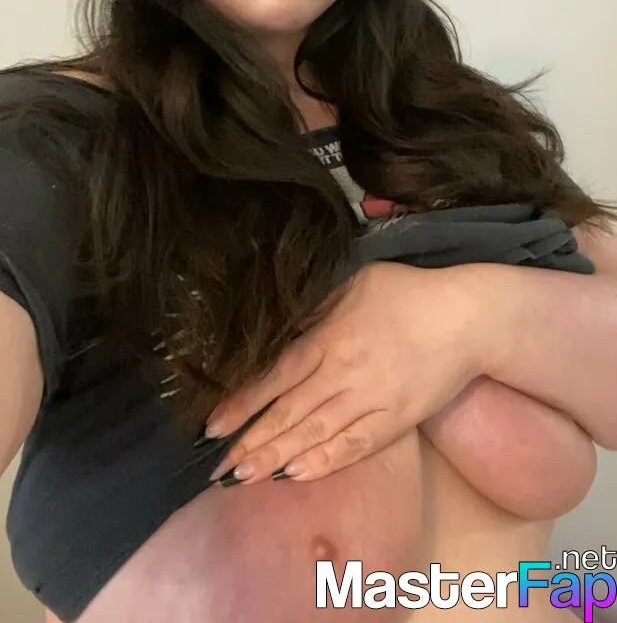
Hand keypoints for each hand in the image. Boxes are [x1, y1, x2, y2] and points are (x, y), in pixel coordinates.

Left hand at [207, 261, 487, 484]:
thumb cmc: (407, 293)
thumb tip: (277, 325)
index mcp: (331, 336)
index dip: (243, 403)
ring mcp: (372, 399)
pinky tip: (298, 475)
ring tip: (246, 477)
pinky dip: (326, 462)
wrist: (467, 317)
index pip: (276, 375)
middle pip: (290, 412)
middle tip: (218, 467)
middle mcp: (346, 371)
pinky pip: (356, 445)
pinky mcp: (396, 419)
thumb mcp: (354, 282)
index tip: (213, 426)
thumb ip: (315, 307)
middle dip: (252, 441)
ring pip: (317, 434)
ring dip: (278, 457)